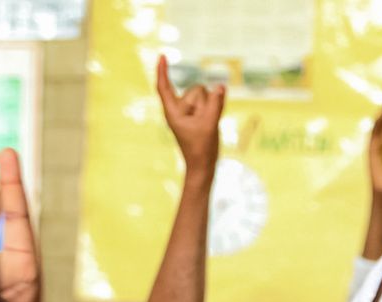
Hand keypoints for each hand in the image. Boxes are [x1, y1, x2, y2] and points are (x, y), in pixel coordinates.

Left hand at [156, 55, 225, 175]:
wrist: (203, 166)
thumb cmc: (201, 149)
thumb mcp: (209, 125)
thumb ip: (215, 104)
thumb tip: (219, 86)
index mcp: (173, 112)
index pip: (164, 87)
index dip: (163, 71)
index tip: (162, 55)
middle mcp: (179, 109)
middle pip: (196, 89)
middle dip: (205, 101)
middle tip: (203, 125)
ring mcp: (190, 112)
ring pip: (206, 94)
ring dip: (211, 106)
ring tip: (207, 126)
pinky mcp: (199, 115)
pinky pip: (211, 100)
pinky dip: (215, 107)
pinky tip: (212, 120)